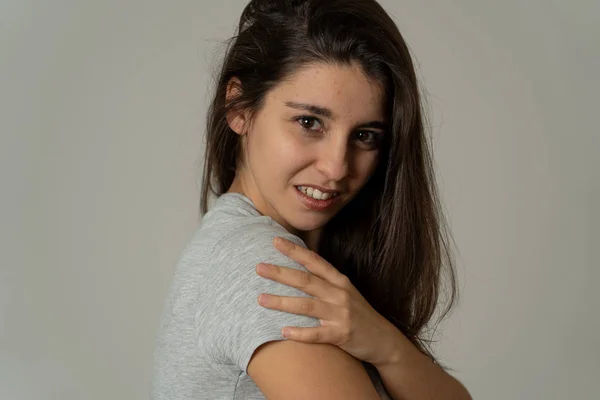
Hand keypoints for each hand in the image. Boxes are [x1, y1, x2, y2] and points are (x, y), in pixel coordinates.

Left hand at [255, 236, 399, 366]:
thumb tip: (299, 269)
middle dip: (281, 273)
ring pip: (307, 306)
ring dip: (282, 302)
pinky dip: (300, 333)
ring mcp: (341, 314)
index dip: (295, 250)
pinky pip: (317, 334)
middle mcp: (340, 294)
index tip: (276, 240)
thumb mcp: (346, 292)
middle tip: (259, 267)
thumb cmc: (359, 315)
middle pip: (306, 280)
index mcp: (340, 281)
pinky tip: (283, 332)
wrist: (384, 340)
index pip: (314, 261)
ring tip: (261, 299)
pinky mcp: (342, 335)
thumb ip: (325, 281)